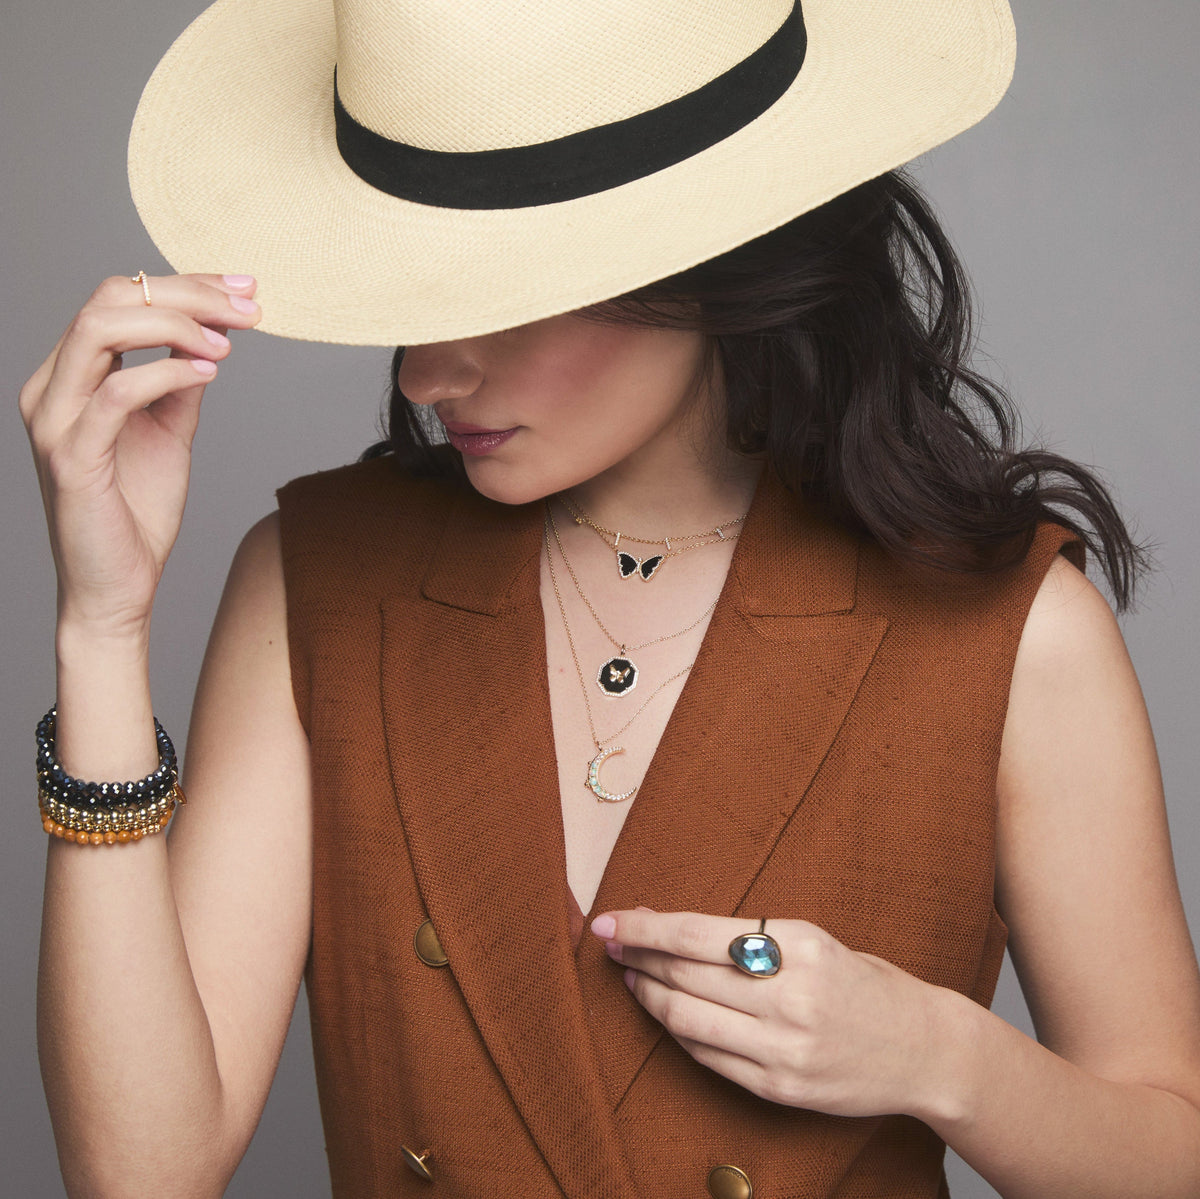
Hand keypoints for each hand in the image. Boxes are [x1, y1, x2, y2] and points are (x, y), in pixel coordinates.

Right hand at [19, 273, 260, 640]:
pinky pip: (116, 392)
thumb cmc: (136, 514)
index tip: (244, 289)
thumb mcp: (169, 433)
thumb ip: (179, 384)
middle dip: (187, 292)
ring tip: (229, 342)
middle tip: (248, 304)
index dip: (185, 285)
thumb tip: (211, 338)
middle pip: (110, 299)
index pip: (119, 300)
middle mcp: (53, 387)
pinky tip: (211, 373)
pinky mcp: (71, 455)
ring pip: (101, 329)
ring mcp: (56, 419)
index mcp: (72, 377)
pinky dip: (167, 373)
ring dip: (177, 324)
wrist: (115, 588)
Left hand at [591, 908, 953, 1119]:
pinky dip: (678, 1033)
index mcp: (799, 946)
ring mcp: (784, 1049)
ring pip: (686, 1020)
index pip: (696, 934)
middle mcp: (789, 998)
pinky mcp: (780, 1087)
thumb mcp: (812, 940)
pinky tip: (666, 1014)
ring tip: (632, 976)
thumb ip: (748, 937)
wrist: (922, 1048)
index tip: (609, 919)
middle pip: (684, 975)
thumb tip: (670, 925)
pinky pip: (707, 1057)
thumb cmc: (861, 982)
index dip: (644, 927)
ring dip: (648, 996)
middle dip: (638, 956)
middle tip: (612, 942)